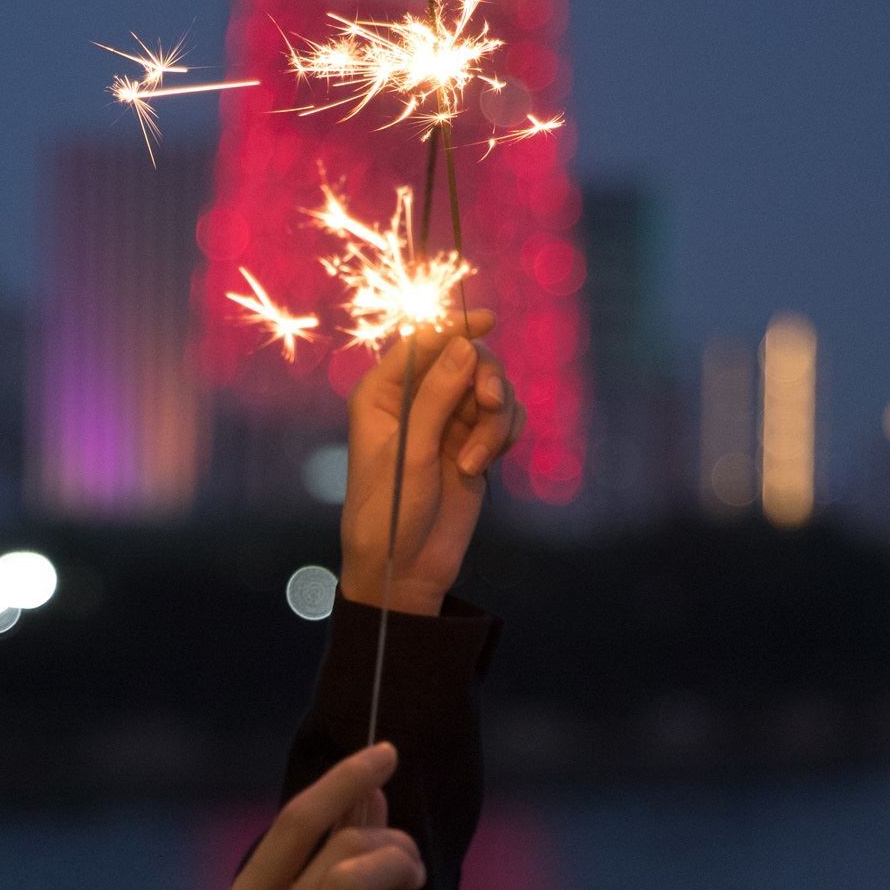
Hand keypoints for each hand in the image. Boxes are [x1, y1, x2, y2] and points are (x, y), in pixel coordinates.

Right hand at [216, 744, 423, 889]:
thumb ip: (335, 847)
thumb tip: (369, 787)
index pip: (294, 820)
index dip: (343, 778)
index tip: (387, 751)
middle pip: (336, 842)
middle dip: (388, 836)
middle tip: (406, 862)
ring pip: (353, 874)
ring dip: (396, 864)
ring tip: (407, 880)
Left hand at [340, 312, 524, 614]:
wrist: (405, 569)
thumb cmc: (389, 512)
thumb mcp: (411, 453)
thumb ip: (436, 397)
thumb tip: (465, 344)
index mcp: (383, 394)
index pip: (421, 342)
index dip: (455, 325)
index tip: (487, 320)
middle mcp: (415, 400)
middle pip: (468, 359)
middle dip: (486, 380)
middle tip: (489, 406)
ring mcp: (447, 422)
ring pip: (492, 389)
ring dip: (494, 421)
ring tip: (476, 460)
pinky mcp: (474, 444)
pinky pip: (506, 418)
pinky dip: (504, 435)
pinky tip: (483, 465)